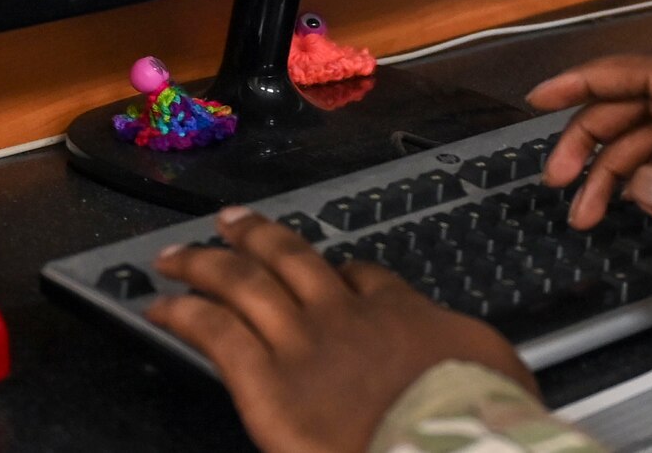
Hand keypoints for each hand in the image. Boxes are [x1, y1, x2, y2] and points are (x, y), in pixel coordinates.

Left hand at [148, 207, 535, 452]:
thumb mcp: (491, 364)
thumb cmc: (473, 410)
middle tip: (227, 221)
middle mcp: (343, 314)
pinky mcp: (266, 381)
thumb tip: (465, 352)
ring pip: (243, 284)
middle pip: (291, 259)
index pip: (361, 276)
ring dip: (204, 264)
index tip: (328, 274)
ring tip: (174, 255)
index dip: (339, 272)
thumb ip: (464, 348)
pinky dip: (185, 313)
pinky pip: (216, 334)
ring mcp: (301, 343)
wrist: (442, 441)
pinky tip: (160, 306)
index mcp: (398, 310)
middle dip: (256, 237)